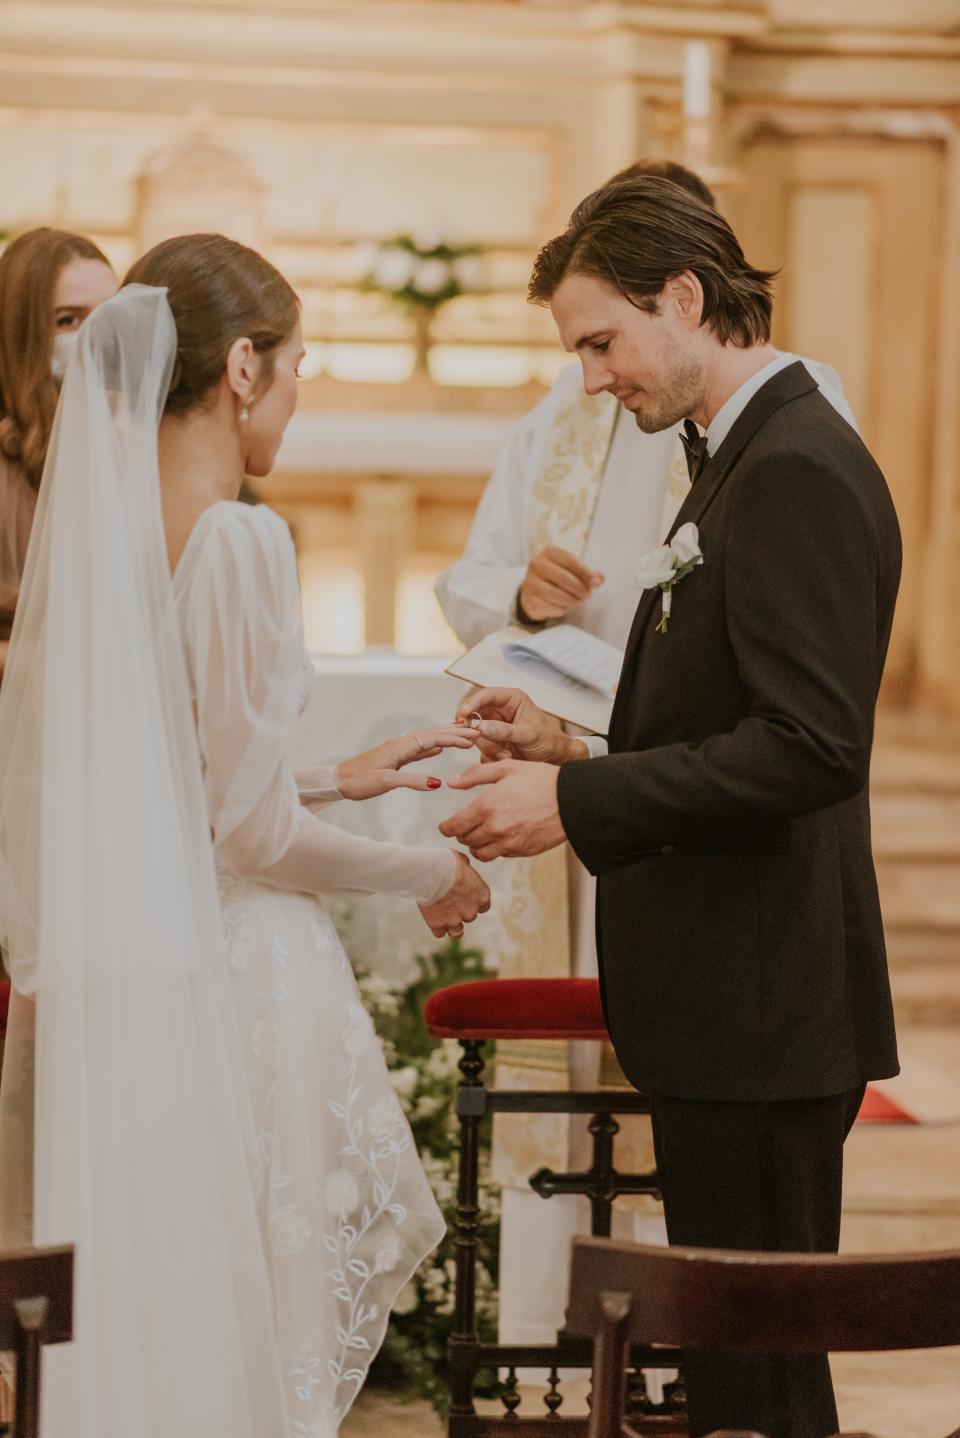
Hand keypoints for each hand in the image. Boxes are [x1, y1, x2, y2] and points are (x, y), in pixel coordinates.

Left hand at [335, 726, 477, 799]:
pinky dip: (433, 747)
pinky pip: (419, 749)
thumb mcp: (386, 782)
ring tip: (465, 737)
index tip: (474, 738)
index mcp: (399, 747)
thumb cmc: (358, 781)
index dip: (454, 738)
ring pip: (427, 740)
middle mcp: (400, 744)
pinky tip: (440, 748)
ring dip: (446, 738)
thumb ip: (412, 780)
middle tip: (477, 733)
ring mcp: (398, 750)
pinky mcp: (395, 757)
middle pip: (432, 734)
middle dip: (455, 733)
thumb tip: (438, 782)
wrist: (337, 781)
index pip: (433, 738)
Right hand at [419, 851, 491, 938]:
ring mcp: (455, 920)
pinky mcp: (438, 924)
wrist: (431, 872)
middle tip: (448, 899)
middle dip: (460, 911)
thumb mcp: (462, 861)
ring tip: (442, 914)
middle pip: (469, 916)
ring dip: (451, 924)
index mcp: (482, 896)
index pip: (484, 906)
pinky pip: (439, 933)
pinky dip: (436, 926)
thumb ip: (466, 871)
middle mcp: (472, 911)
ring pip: (457, 932)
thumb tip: (464, 869)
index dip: (474, 902)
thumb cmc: (447, 862)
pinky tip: (431, 916)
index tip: (464, 896)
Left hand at [441, 760, 565, 861]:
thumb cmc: (541, 780)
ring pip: (481, 852)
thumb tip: (452, 782)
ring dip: (477, 844)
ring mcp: (508, 842)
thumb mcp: (506, 768)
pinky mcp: (522, 851)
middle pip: (466, 840)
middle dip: (462, 833)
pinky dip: (496, 848)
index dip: (446, 827)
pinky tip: (502, 836)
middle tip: (466, 826)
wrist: (571, 800)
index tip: (445, 826)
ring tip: (482, 834)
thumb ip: (475, 775)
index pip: (454, 826)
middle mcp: (495, 828)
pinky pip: (500, 855)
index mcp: (487, 806)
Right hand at [455, 688, 587, 765]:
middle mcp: (499, 710)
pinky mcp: (491, 741)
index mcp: (511, 699)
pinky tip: (506, 757)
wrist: (553, 757)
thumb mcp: (528, 735)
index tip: (462, 715)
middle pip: (475, 715)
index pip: (486, 695)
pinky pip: (481, 747)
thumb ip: (504, 731)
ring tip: (507, 754)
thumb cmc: (547, 740)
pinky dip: (491, 755)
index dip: (471, 703)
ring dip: (489, 747)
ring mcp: (494, 726)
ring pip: (477, 734)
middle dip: (479, 732)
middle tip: (482, 741)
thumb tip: (481, 727)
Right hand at [519, 546, 603, 622]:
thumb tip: (598, 579)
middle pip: (562, 577)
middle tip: (586, 595)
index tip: (595, 582)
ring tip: (577, 601)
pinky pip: (549, 607)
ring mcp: (530, 582)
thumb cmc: (558, 578)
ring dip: (571, 601)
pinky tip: (564, 606)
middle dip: (578, 589)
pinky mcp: (528, 600)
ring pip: (555, 594)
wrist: (536, 591)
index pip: (570, 561)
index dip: (585, 573)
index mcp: (549, 553)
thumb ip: (587, 574)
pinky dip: (561, 609)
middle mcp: (536, 565)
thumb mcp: (573, 571)